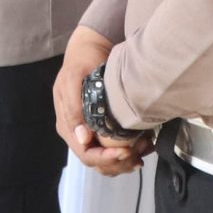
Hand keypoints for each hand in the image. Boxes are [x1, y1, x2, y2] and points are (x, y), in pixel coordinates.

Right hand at [53, 28, 149, 174]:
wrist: (90, 49)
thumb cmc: (81, 62)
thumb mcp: (73, 80)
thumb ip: (74, 108)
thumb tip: (83, 138)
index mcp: (68, 125)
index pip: (86, 154)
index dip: (106, 159)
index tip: (126, 152)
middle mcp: (78, 133)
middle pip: (97, 162)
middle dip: (119, 162)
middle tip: (139, 155)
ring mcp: (90, 132)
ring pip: (106, 161)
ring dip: (126, 161)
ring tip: (144, 150)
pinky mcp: (102, 129)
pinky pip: (114, 152)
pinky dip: (129, 154)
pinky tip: (143, 146)